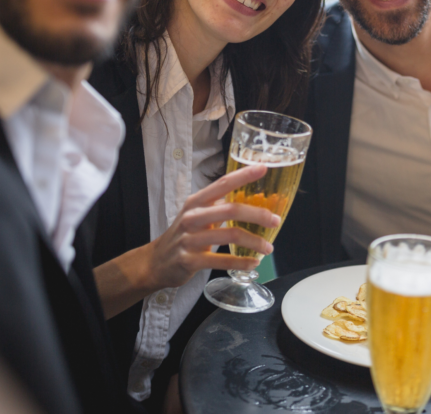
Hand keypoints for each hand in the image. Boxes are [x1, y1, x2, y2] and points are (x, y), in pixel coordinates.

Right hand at [94, 164, 280, 318]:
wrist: (155, 262)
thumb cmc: (183, 236)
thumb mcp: (197, 215)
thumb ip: (219, 207)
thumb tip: (251, 201)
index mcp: (196, 202)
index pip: (223, 184)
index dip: (244, 175)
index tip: (263, 169)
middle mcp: (193, 217)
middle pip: (231, 210)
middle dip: (257, 214)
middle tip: (275, 220)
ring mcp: (190, 239)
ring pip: (230, 235)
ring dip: (254, 242)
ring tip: (268, 247)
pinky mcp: (190, 260)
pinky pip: (221, 260)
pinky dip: (241, 262)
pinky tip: (253, 263)